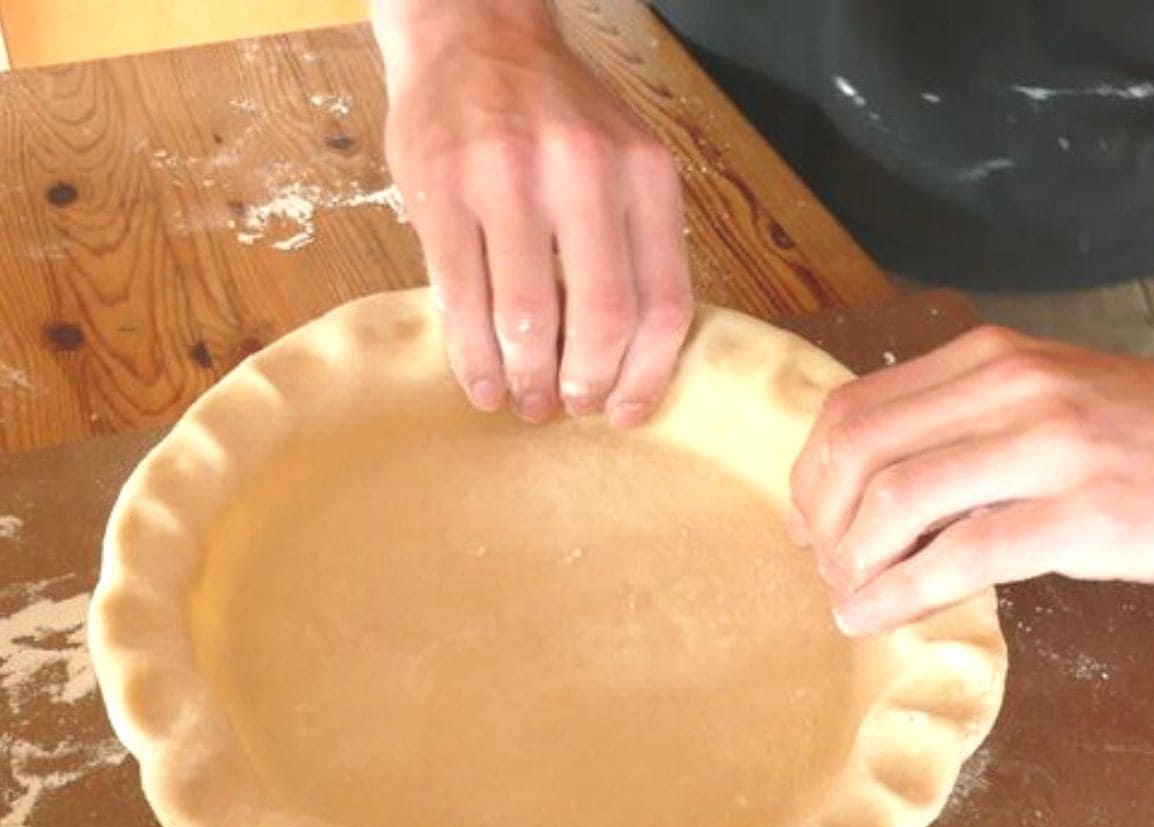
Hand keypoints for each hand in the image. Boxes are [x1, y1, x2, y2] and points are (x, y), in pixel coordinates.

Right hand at [372, 0, 691, 425]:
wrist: (471, 35)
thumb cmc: (552, 117)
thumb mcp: (620, 160)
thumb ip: (632, 243)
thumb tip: (627, 361)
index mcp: (643, 172)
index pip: (663, 303)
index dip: (646, 377)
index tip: (623, 413)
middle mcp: (584, 171)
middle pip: (602, 321)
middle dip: (584, 386)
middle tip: (566, 408)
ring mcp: (508, 179)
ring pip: (530, 320)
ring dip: (527, 381)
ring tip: (523, 402)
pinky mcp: (442, 192)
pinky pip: (462, 301)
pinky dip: (473, 360)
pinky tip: (481, 383)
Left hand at [790, 325, 1153, 633]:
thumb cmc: (1140, 438)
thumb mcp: (1042, 403)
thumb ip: (957, 430)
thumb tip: (864, 493)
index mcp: (989, 359)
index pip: (854, 408)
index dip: (811, 475)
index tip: (806, 521)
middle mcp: (1011, 387)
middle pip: (859, 450)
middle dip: (820, 519)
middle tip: (823, 566)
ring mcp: (1050, 445)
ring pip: (898, 501)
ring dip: (852, 562)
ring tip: (848, 597)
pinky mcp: (1086, 512)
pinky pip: (962, 556)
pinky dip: (899, 594)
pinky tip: (874, 618)